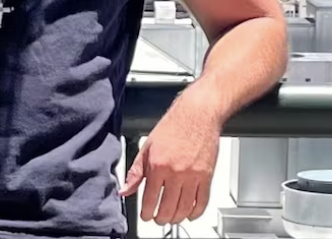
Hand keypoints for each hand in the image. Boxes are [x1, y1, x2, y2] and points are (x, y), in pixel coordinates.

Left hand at [120, 105, 221, 225]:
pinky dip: (195, 212)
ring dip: (176, 218)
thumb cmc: (173, 126)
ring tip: (171, 217)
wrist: (198, 114)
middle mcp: (175, 173)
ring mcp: (193, 176)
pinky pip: (202, 202)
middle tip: (158, 218)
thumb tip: (124, 190)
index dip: (146, 213)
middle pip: (167, 208)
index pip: (149, 200)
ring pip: (184, 209)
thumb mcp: (147, 148)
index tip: (146, 215)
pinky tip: (189, 213)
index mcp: (157, 166)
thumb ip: (135, 172)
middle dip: (160, 218)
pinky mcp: (207, 176)